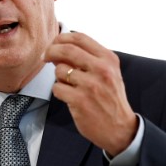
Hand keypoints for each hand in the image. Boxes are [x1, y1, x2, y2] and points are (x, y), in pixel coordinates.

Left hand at [44, 32, 137, 156]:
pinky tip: (69, 96)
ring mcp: (90, 86)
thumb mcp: (107, 73)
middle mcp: (101, 70)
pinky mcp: (80, 101)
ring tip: (69, 85)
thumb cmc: (110, 99)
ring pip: (60, 70)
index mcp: (108, 59)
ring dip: (59, 77)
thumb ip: (87, 59)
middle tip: (45, 57)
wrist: (120, 128)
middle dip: (51, 51)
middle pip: (67, 50)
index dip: (62, 38)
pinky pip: (57, 88)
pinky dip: (59, 91)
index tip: (54, 43)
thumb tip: (59, 48)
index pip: (80, 38)